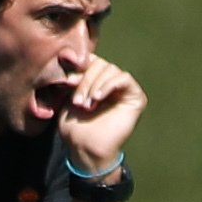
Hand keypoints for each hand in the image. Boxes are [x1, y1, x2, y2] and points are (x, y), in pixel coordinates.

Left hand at [60, 58, 146, 172]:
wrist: (86, 148)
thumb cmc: (75, 127)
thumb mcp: (67, 96)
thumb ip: (71, 76)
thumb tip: (68, 54)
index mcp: (95, 80)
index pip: (89, 60)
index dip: (78, 67)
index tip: (66, 82)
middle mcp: (110, 82)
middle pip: (99, 63)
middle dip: (85, 80)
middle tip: (77, 101)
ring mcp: (123, 89)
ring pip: (110, 69)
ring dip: (95, 85)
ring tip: (86, 104)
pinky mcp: (135, 97)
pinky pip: (124, 79)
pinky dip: (108, 85)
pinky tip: (98, 98)